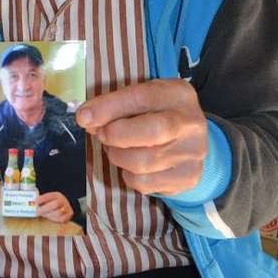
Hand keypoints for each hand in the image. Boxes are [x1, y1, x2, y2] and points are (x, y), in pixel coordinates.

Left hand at [36, 191, 73, 222]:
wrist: (63, 210)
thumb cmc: (51, 206)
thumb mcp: (47, 202)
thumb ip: (41, 202)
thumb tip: (32, 204)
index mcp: (56, 195)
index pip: (49, 196)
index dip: (42, 199)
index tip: (35, 202)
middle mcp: (63, 200)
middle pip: (55, 204)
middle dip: (45, 209)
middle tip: (37, 212)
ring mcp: (67, 207)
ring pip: (58, 212)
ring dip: (49, 215)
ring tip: (45, 215)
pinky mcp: (69, 215)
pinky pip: (61, 219)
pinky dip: (55, 219)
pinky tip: (51, 218)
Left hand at [76, 79, 207, 194]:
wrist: (190, 141)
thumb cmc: (156, 114)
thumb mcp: (140, 99)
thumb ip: (115, 105)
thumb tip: (86, 118)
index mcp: (178, 94)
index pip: (142, 98)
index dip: (109, 108)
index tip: (84, 117)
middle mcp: (191, 123)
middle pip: (150, 133)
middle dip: (115, 135)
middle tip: (103, 135)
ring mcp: (193, 153)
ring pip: (142, 163)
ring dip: (118, 156)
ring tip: (118, 149)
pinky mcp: (188, 178)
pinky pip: (144, 183)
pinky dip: (129, 175)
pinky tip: (133, 165)